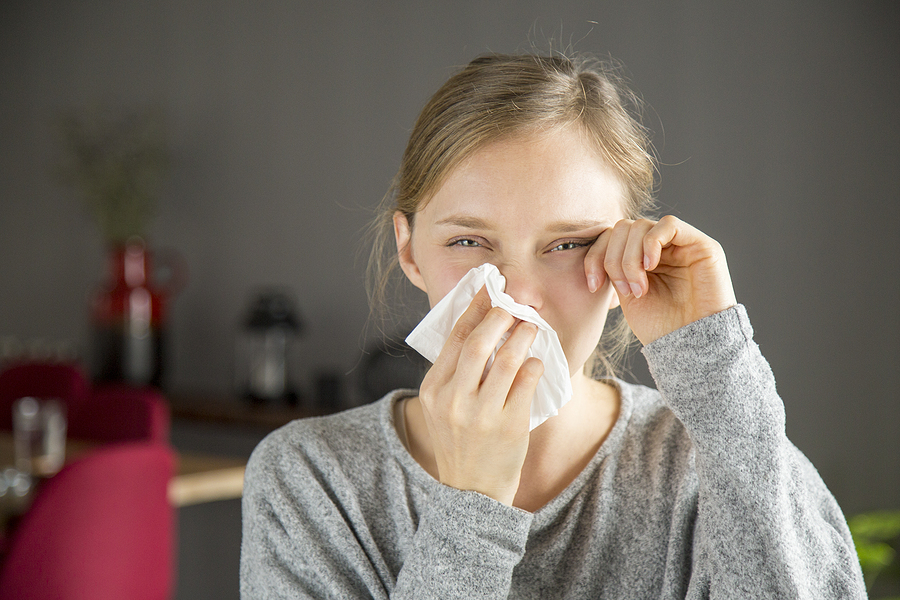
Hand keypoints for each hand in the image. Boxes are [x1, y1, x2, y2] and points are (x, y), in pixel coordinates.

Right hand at [417, 286, 543, 505]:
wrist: (471, 491)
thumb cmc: (460, 440)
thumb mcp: (443, 405)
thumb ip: (455, 370)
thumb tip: (480, 322)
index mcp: (433, 390)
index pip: (455, 338)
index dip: (475, 308)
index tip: (490, 290)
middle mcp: (454, 400)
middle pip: (480, 343)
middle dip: (501, 317)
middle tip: (515, 307)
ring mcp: (482, 414)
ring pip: (507, 360)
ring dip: (523, 336)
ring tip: (531, 327)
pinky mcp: (510, 426)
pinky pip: (527, 382)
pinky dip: (533, 365)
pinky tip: (535, 360)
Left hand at [585, 216, 736, 345]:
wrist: (692, 347)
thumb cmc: (661, 327)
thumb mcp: (627, 294)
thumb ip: (615, 268)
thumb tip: (596, 248)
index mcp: (642, 258)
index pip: (611, 237)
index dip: (595, 256)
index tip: (593, 285)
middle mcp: (661, 247)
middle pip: (623, 228)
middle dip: (613, 260)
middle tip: (624, 291)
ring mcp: (681, 243)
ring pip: (640, 226)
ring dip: (630, 259)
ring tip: (638, 289)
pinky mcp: (702, 244)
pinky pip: (668, 224)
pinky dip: (651, 244)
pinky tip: (651, 267)